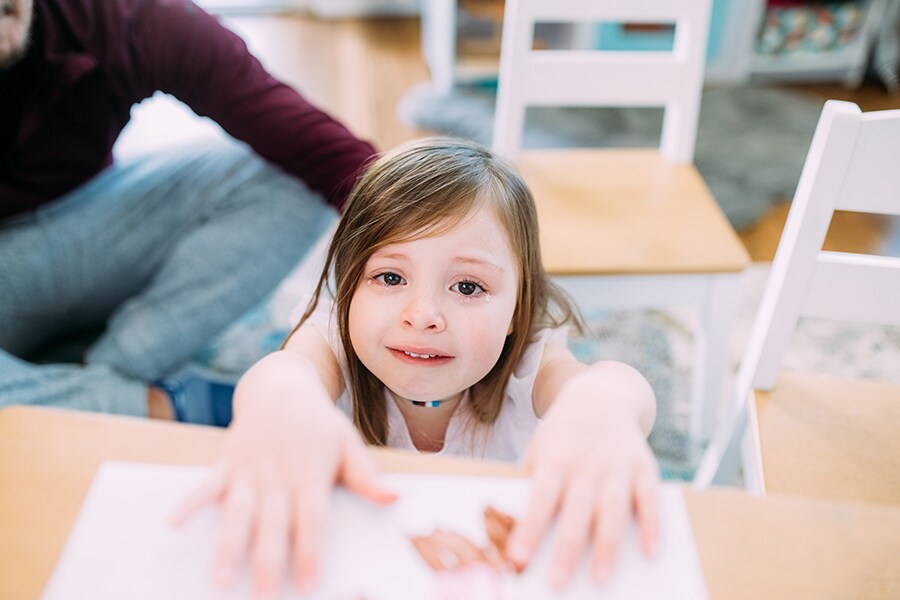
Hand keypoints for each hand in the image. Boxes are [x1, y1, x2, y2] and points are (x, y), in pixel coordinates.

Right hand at [171, 355, 395, 598]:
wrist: (281, 387)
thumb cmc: (319, 425)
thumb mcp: (348, 444)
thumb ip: (366, 476)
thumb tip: (395, 499)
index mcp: (311, 474)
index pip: (311, 519)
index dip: (309, 552)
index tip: (308, 584)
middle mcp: (278, 475)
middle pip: (272, 524)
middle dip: (268, 563)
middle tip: (263, 599)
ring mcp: (249, 469)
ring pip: (237, 512)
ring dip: (228, 547)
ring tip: (221, 580)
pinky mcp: (226, 463)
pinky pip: (206, 486)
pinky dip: (189, 504)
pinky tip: (173, 525)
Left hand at [508, 373, 658, 587]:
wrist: (600, 396)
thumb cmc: (562, 434)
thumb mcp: (540, 449)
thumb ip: (533, 482)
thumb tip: (515, 527)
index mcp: (556, 458)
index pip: (540, 498)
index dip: (530, 529)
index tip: (518, 558)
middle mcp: (587, 463)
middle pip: (577, 513)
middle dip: (567, 551)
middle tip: (556, 584)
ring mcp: (618, 465)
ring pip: (613, 511)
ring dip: (608, 548)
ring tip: (602, 580)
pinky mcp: (644, 467)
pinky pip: (650, 499)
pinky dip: (652, 526)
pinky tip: (650, 552)